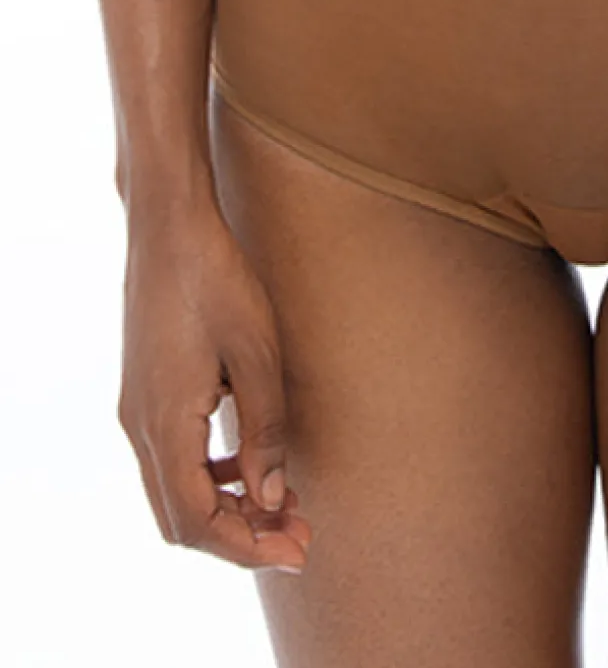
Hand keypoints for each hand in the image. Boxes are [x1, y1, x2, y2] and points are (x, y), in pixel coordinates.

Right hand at [116, 194, 310, 572]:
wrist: (169, 226)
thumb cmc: (218, 280)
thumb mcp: (258, 354)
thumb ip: (264, 430)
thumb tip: (273, 498)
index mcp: (164, 423)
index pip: (197, 520)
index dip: (247, 547)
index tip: (297, 552)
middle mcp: (138, 427)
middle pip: (180, 517)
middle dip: (240, 536)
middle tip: (300, 535)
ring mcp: (135, 410)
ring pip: (173, 491)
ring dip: (226, 507)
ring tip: (285, 502)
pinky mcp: (144, 392)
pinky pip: (170, 459)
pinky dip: (209, 476)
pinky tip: (249, 462)